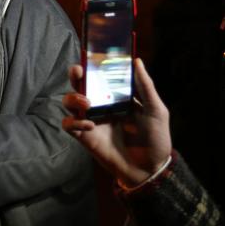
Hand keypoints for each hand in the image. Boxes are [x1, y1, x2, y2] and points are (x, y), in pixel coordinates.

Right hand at [62, 59, 172, 186]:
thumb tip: (137, 60)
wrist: (149, 169)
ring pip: (69, 102)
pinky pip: (69, 125)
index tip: (91, 56)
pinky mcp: (84, 136)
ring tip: (86, 103)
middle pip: (80, 85)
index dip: (93, 65)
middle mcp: (101, 106)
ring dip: (73, 98)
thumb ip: (145, 86)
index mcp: (117, 97)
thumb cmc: (156, 139)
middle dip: (75, 76)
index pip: (101, 76)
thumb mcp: (155, 110)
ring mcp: (91, 120)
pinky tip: (89, 125)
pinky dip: (74, 122)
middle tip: (77, 72)